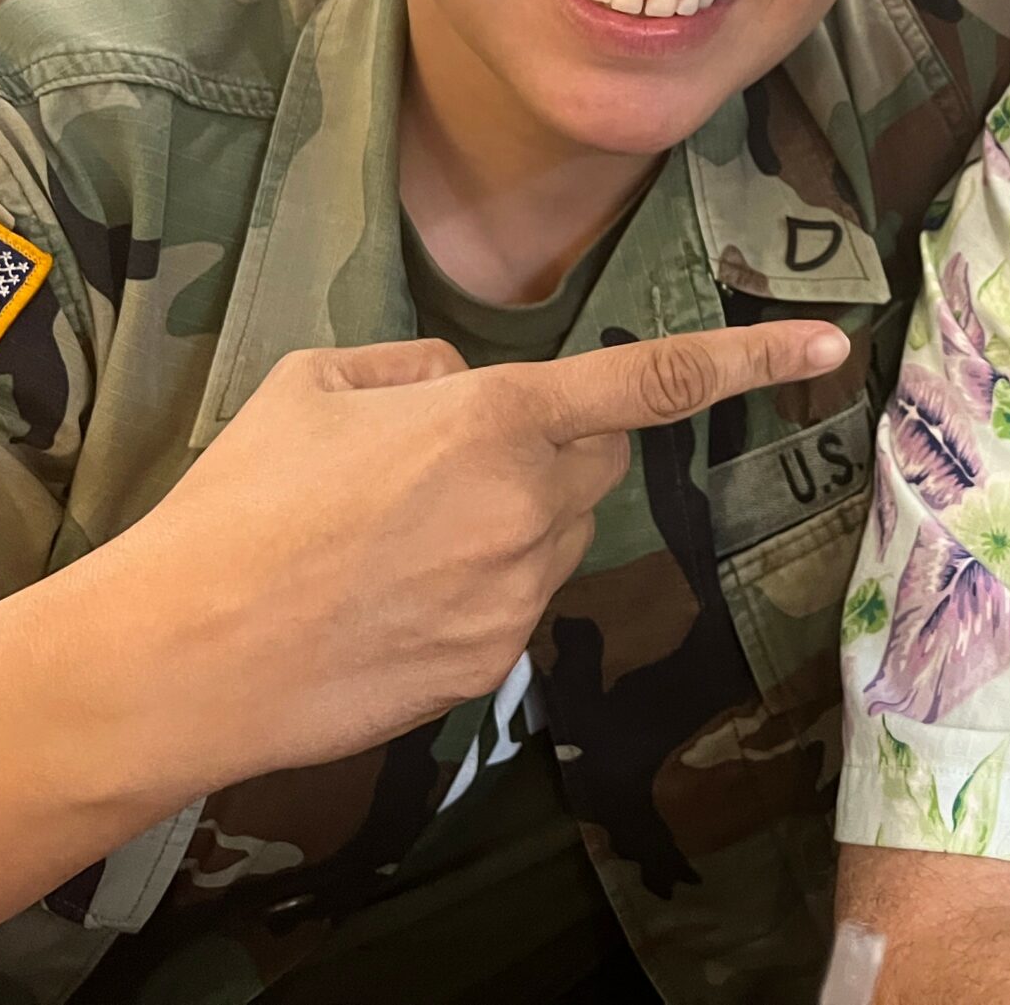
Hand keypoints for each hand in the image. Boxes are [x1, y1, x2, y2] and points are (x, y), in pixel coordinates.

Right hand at [90, 321, 847, 788]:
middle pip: (597, 459)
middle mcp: (531, 507)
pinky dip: (472, 586)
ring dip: (506, 519)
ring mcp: (519, 594)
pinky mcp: (494, 664)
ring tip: (385, 540)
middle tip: (442, 460)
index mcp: (497, 419)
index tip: (828, 345)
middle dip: (554, 445)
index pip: (653, 380)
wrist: (181, 657)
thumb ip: (417, 369)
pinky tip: (384, 598)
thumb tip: (462, 388)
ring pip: (554, 533)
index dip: (748, 357)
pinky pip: (514, 600)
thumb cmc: (237, 504)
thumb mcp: (316, 383)